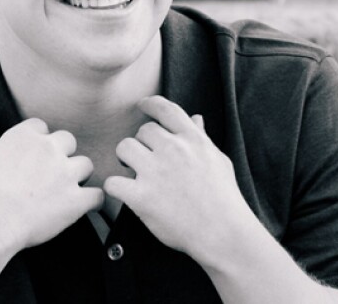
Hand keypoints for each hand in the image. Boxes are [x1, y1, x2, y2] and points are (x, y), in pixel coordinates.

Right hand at [0, 117, 103, 251]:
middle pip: (68, 141)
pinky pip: (97, 195)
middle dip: (63, 154)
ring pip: (85, 164)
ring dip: (79, 175)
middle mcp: (49, 148)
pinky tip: (87, 207)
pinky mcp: (76, 199)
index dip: (38, 141)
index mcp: (25, 136)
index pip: (41, 127)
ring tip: (68, 189)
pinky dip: (93, 202)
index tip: (33, 155)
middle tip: (51, 172)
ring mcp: (65, 173)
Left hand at [104, 96, 255, 267]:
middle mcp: (173, 150)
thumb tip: (196, 117)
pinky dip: (115, 187)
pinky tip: (124, 193)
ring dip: (126, 159)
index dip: (150, 104)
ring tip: (135, 172)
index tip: (142, 105)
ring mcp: (156, 172)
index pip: (165, 109)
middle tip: (146, 159)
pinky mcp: (142, 197)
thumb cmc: (224, 198)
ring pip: (124, 147)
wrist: (224, 234)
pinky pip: (113, 182)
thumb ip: (202, 137)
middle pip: (142, 130)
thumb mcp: (218, 161)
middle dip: (142, 143)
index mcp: (193, 140)